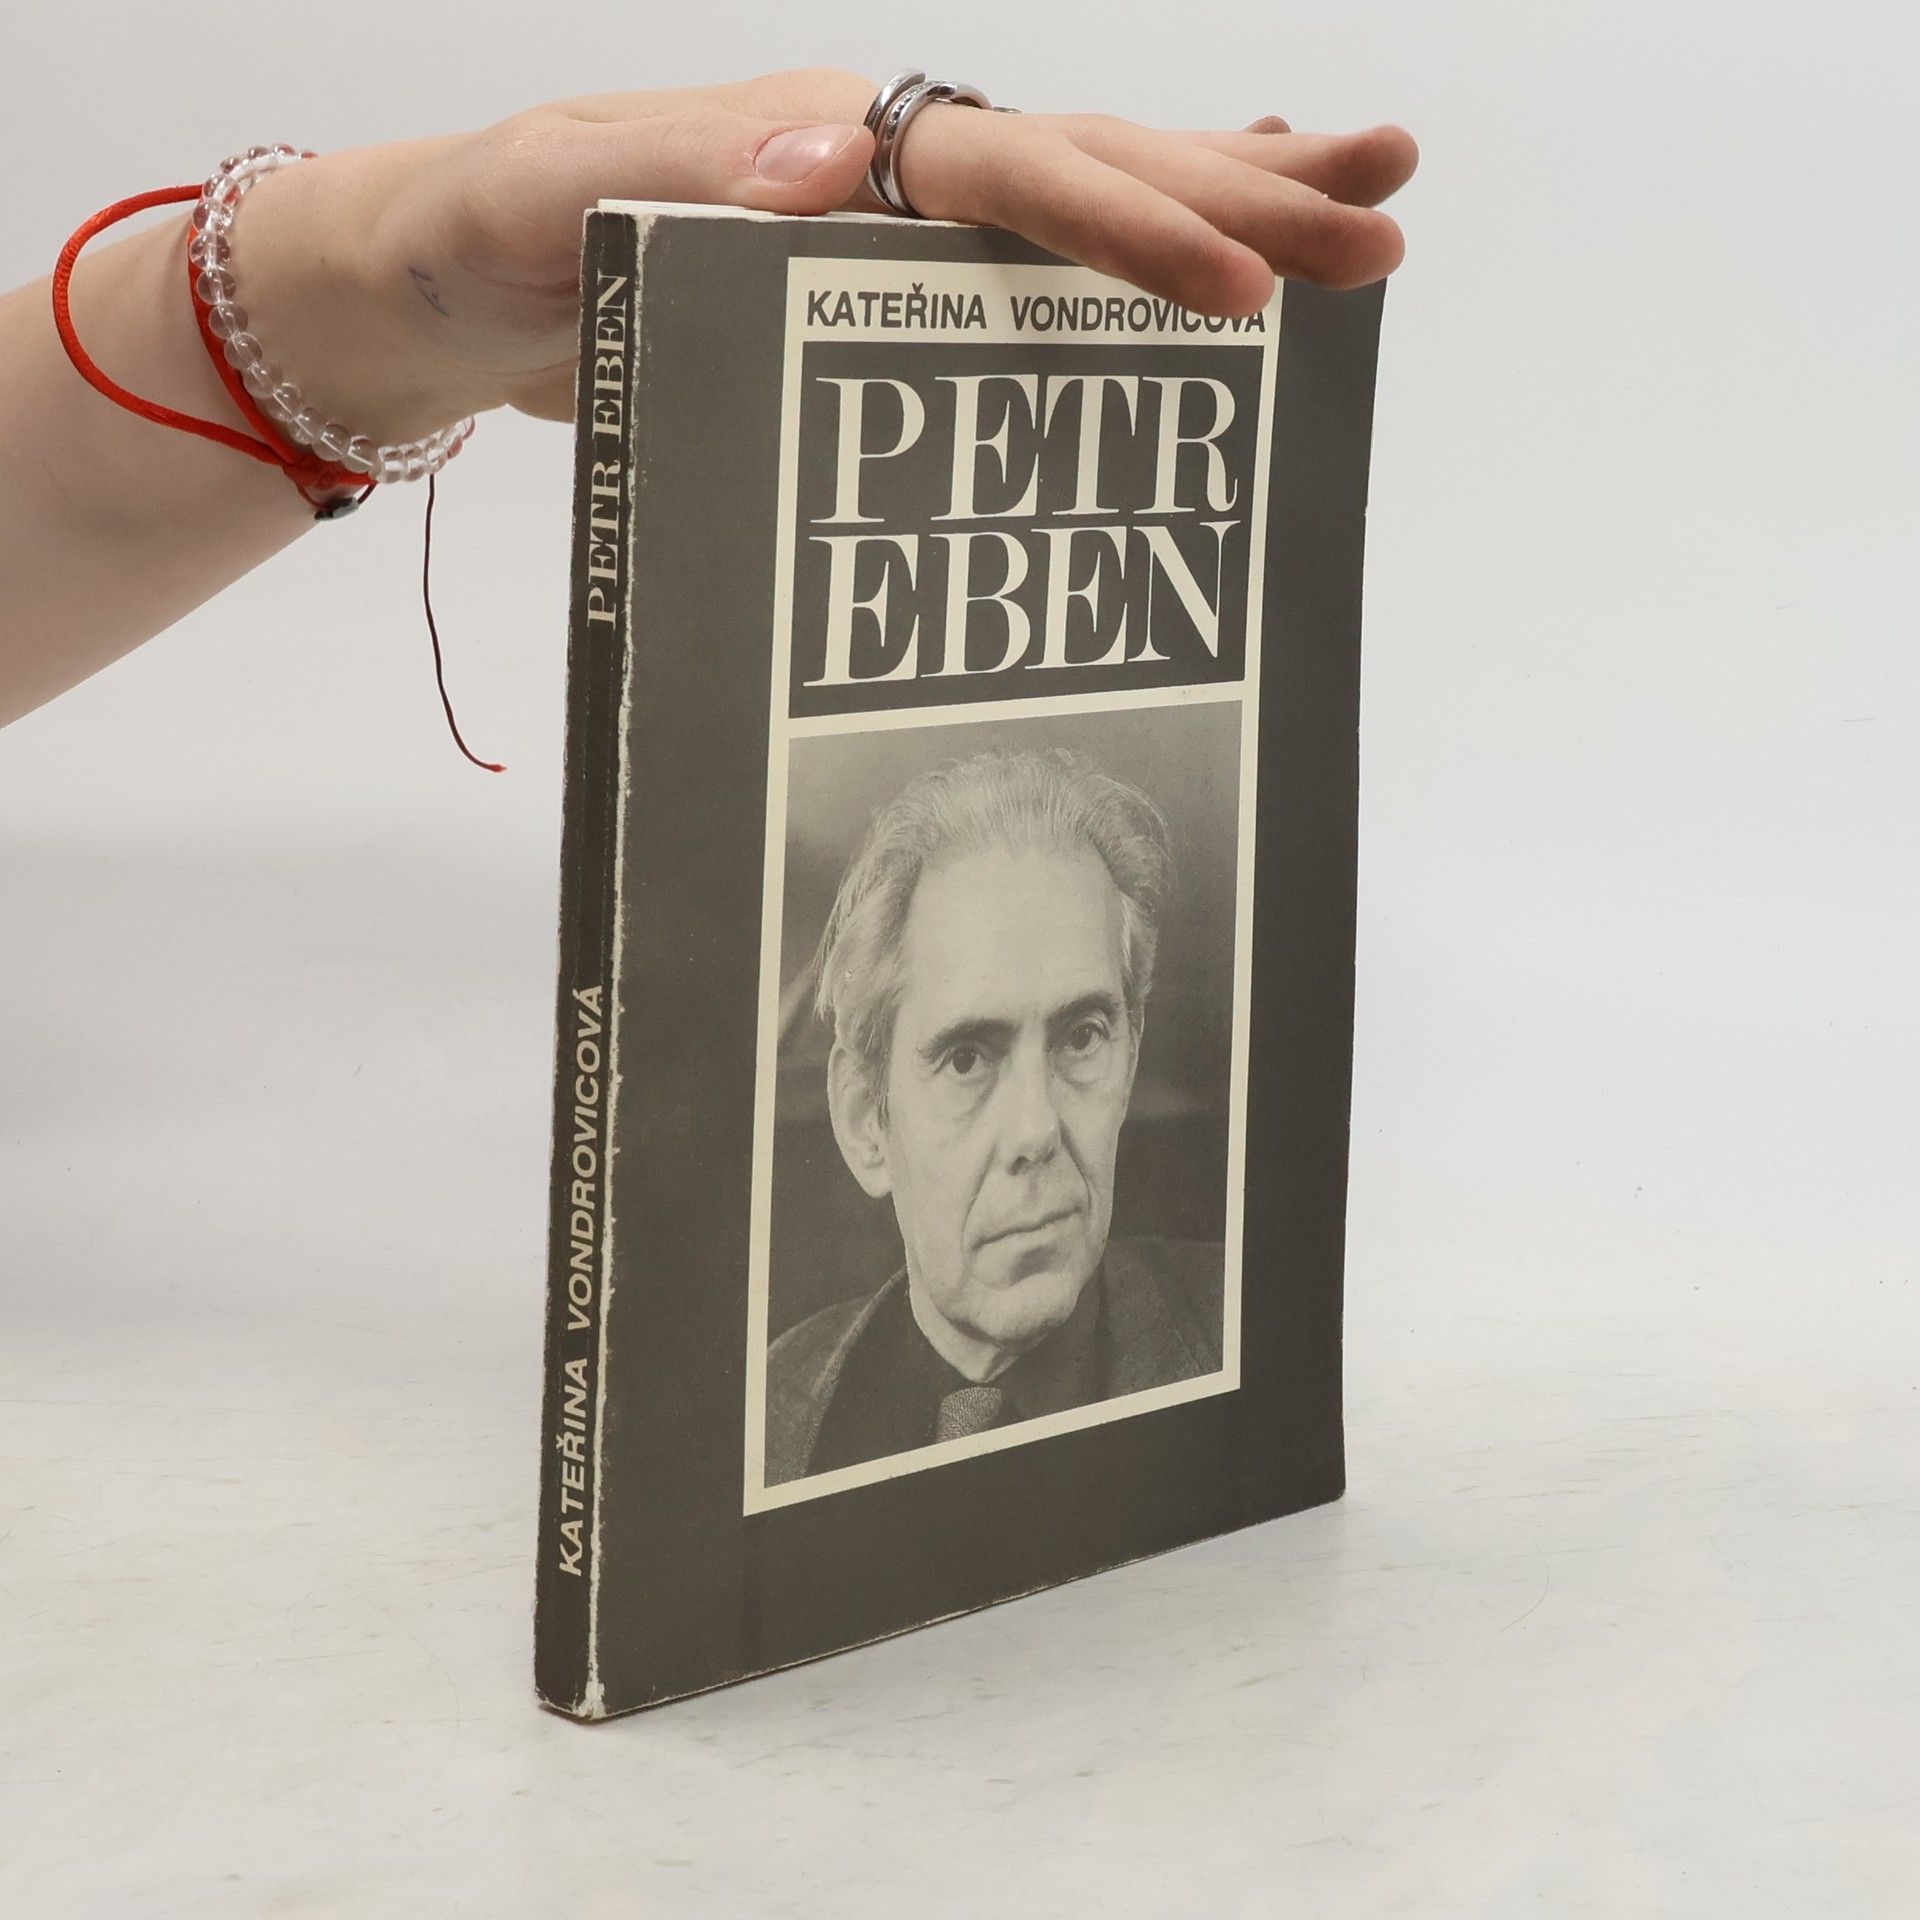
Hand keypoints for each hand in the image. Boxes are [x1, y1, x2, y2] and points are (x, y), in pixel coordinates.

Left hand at [235, 69, 1416, 438]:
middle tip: (1385, 215)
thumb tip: (833, 166)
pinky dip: (1125, 249)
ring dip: (1224, 202)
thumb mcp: (554, 199)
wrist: (443, 284)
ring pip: (1087, 202)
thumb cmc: (487, 239)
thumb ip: (680, 178)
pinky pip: (1026, 260)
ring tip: (1360, 202)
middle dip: (1239, 197)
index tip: (1241, 290)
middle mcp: (880, 163)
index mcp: (824, 136)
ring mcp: (891, 220)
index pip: (1008, 175)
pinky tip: (1211, 251)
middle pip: (1089, 165)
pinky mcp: (880, 283)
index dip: (1127, 229)